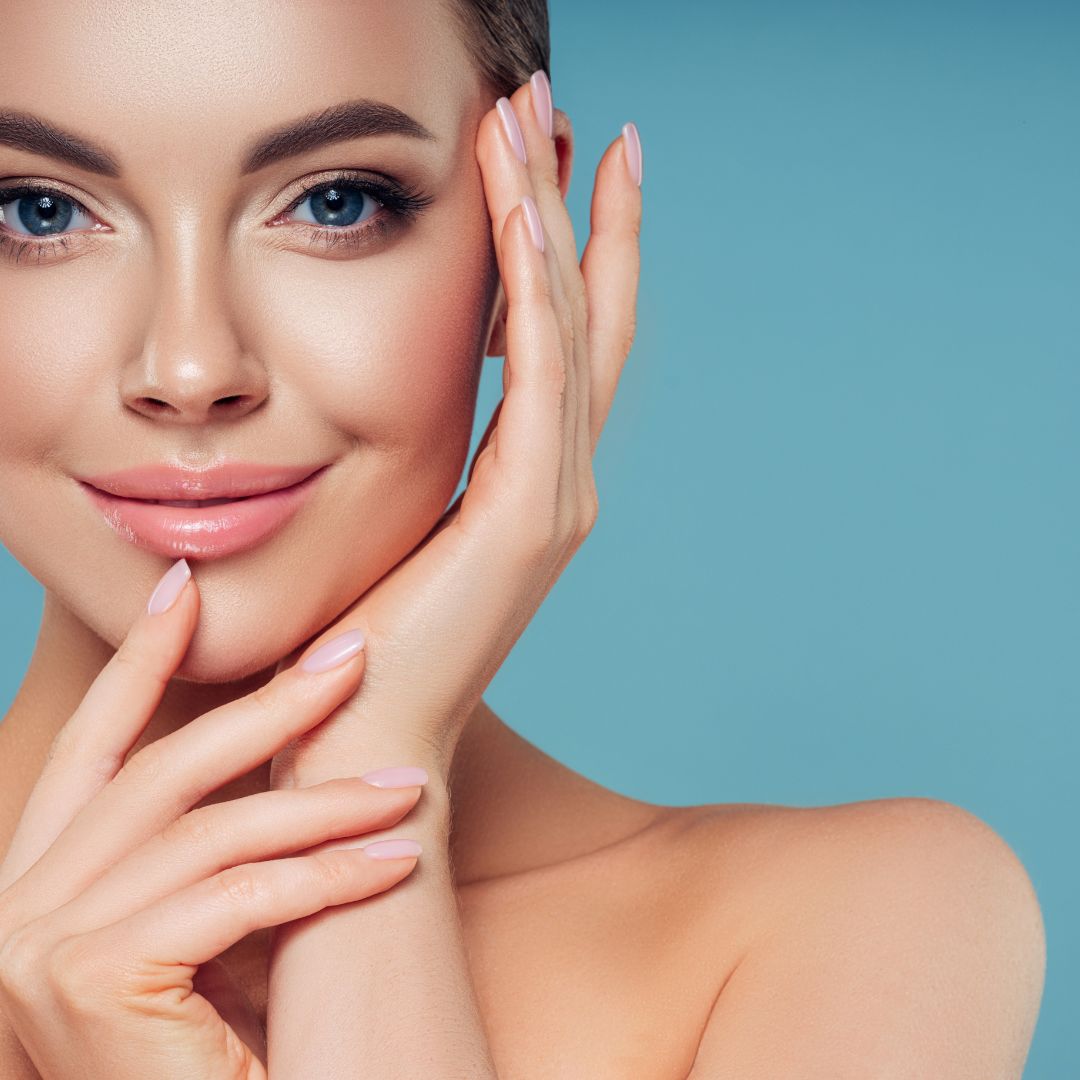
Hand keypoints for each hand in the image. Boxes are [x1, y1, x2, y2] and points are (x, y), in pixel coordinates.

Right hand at [0, 560, 425, 1078]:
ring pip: (213, 832)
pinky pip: (238, 898)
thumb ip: (212, 856)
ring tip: (411, 784)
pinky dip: (326, 875)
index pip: (92, 749)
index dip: (137, 664)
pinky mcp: (90, 983)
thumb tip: (293, 754)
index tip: (184, 589)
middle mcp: (16, 908)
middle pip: (159, 772)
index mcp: (37, 886)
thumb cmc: (204, 1064)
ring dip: (326, 803)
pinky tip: (393, 862)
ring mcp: (40, 948)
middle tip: (352, 655)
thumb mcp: (199, 936)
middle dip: (265, 705)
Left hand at [269, 75, 641, 783]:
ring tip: (537, 125)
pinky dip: (540, 295)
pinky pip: (545, 380)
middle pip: (586, 318)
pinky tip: (525, 218)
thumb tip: (418, 401)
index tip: (562, 165)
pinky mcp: (531, 516)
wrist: (365, 730)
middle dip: (574, 208)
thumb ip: (438, 464)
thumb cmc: (373, 636)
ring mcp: (560, 498)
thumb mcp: (409, 524)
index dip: (573, 251)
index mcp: (536, 483)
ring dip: (552, 223)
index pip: (568, 344)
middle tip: (561, 110)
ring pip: (571, 331)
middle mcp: (566, 481)